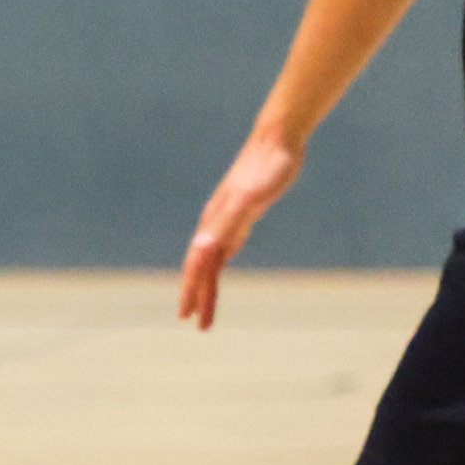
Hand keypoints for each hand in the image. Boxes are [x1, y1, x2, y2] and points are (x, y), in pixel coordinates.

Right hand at [181, 128, 304, 328]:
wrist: (278, 139)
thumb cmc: (268, 168)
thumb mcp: (249, 199)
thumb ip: (226, 223)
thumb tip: (200, 249)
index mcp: (215, 223)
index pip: (198, 266)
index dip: (192, 291)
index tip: (186, 317)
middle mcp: (217, 223)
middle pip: (203, 266)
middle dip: (199, 295)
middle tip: (199, 324)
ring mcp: (230, 216)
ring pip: (215, 257)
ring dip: (210, 281)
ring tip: (209, 303)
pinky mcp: (245, 210)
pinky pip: (228, 242)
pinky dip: (222, 258)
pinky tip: (225, 258)